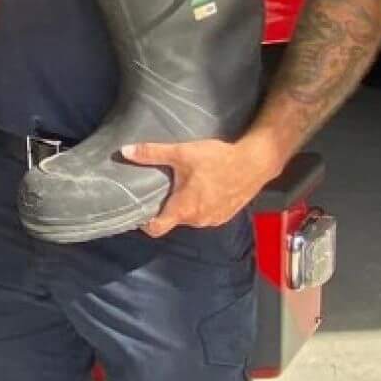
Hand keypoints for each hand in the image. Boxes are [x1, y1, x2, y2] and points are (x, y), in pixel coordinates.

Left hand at [119, 135, 285, 236]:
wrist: (255, 162)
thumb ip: (152, 153)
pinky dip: (200, 205)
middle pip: (173, 220)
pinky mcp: (225, 215)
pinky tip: (202, 188)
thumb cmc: (218, 159)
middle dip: (165, 207)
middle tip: (160, 189)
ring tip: (182, 186)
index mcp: (184, 209)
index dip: (144, 222)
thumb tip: (125, 151)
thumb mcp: (182, 153)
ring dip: (184, 205)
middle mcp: (197, 220)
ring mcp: (213, 220)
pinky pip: (205, 215)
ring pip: (190, 217)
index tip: (139, 210)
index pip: (156, 229)